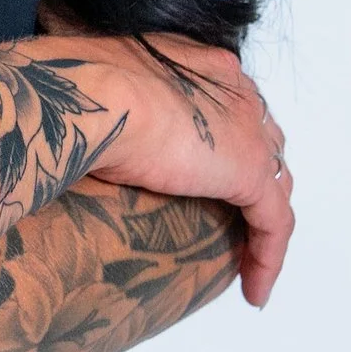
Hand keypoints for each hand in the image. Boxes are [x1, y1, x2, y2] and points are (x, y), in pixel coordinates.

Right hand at [93, 37, 292, 303]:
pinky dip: (266, 258)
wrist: (85, 95)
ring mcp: (247, 130)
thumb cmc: (76, 83)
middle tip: (228, 212)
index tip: (205, 167)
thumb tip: (90, 115)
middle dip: (249, 175)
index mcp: (201, 62)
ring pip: (273, 184)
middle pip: (261, 141)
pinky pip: (274, 225)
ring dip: (260, 219)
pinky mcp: (249, 174)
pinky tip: (254, 289)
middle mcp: (234, 88)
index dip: (222, 139)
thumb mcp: (99, 79)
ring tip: (244, 252)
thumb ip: (117, 94)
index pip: (231, 106)